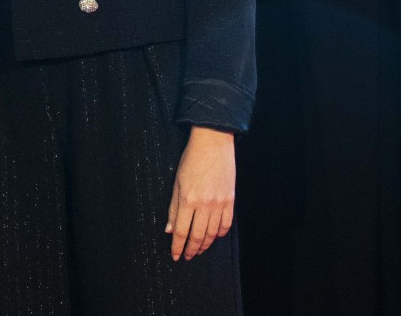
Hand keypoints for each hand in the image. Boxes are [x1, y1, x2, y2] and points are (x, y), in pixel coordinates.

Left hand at [165, 125, 235, 261]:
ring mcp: (219, 204)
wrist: (213, 144)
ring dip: (204, 245)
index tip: (175, 256)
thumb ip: (173, 208)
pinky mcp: (230, 201)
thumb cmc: (191, 160)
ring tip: (198, 250)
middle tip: (187, 256)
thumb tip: (169, 230)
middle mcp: (204, 205)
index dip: (177, 247)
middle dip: (191, 250)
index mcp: (188, 200)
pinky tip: (213, 237)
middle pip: (197, 236)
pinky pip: (226, 225)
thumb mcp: (177, 182)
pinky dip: (219, 234)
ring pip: (212, 234)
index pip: (181, 232)